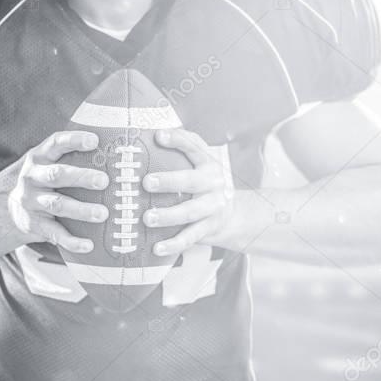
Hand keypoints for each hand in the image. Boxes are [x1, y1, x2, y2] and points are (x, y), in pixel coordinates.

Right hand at [7, 131, 109, 253]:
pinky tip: (88, 245)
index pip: (55, 143)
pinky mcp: (34, 224)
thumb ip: (72, 156)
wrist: (14, 210)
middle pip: (56, 175)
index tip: (94, 141)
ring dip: (81, 210)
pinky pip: (54, 233)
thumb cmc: (45, 181)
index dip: (73, 140)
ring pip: (57, 204)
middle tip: (104, 181)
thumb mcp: (50, 163)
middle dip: (81, 177)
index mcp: (40, 157)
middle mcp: (32, 177)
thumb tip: (116, 150)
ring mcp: (32, 201)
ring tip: (102, 214)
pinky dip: (71, 241)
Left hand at [142, 129, 234, 256]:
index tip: (158, 136)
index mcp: (208, 163)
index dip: (178, 140)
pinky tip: (157, 248)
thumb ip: (183, 148)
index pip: (194, 146)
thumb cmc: (204, 183)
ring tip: (147, 218)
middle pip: (191, 181)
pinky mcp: (208, 229)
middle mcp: (213, 184)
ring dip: (167, 216)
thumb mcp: (200, 163)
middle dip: (168, 181)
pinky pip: (190, 237)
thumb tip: (151, 132)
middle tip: (146, 182)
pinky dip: (173, 244)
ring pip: (190, 212)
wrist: (234, 214)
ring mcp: (212, 208)